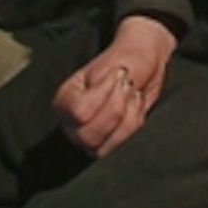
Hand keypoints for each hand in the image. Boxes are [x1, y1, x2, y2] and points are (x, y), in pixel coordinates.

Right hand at [53, 14, 175, 157]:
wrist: (142, 62)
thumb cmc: (127, 59)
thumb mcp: (118, 67)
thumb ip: (111, 84)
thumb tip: (111, 96)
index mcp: (65, 99)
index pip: (79, 112)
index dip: (104, 96)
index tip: (116, 77)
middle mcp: (71, 122)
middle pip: (88, 137)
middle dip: (117, 111)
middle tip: (126, 88)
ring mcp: (87, 136)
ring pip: (103, 148)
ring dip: (128, 119)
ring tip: (130, 97)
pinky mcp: (105, 144)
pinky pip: (121, 146)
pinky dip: (134, 125)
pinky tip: (133, 108)